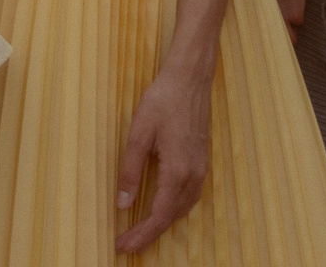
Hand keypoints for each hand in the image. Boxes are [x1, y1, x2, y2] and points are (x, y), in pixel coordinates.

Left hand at [115, 68, 211, 254]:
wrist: (190, 80)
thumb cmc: (162, 101)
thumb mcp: (138, 134)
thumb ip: (130, 171)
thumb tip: (122, 204)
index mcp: (178, 171)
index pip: (159, 215)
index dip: (141, 234)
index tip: (122, 246)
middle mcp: (194, 175)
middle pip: (172, 217)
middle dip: (149, 234)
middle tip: (126, 244)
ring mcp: (201, 169)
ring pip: (183, 209)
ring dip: (162, 223)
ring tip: (140, 231)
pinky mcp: (202, 162)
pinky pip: (190, 196)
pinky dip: (174, 209)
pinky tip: (162, 208)